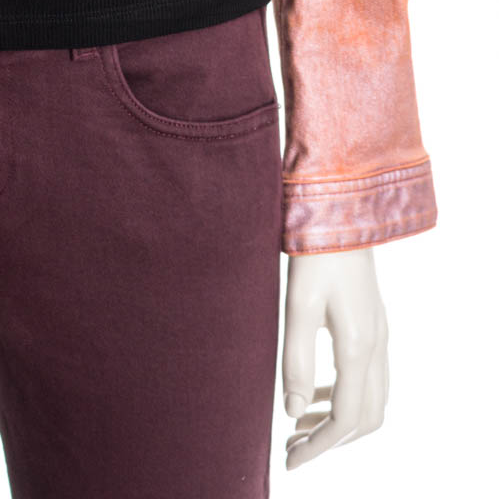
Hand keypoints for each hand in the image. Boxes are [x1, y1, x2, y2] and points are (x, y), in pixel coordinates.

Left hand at [282, 247, 388, 468]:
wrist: (342, 208)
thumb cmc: (315, 253)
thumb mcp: (297, 304)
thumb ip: (295, 359)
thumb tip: (293, 412)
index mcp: (358, 347)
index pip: (346, 420)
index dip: (319, 447)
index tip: (290, 460)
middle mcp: (376, 345)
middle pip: (366, 418)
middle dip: (331, 441)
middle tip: (294, 448)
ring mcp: (379, 333)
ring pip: (371, 399)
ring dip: (340, 421)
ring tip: (301, 425)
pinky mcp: (373, 322)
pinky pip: (369, 376)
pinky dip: (346, 395)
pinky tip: (317, 391)